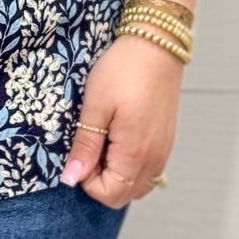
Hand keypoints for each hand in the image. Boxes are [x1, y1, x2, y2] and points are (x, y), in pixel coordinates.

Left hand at [59, 33, 181, 206]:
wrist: (157, 43)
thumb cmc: (124, 69)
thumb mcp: (95, 106)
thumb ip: (85, 146)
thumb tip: (72, 178)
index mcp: (136, 153)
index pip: (108, 194)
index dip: (87, 180)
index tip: (81, 152)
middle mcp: (155, 159)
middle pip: (123, 195)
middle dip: (100, 180)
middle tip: (90, 146)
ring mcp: (163, 151)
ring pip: (136, 185)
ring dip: (115, 174)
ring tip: (104, 141)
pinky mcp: (166, 141)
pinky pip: (147, 170)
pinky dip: (130, 165)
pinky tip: (119, 138)